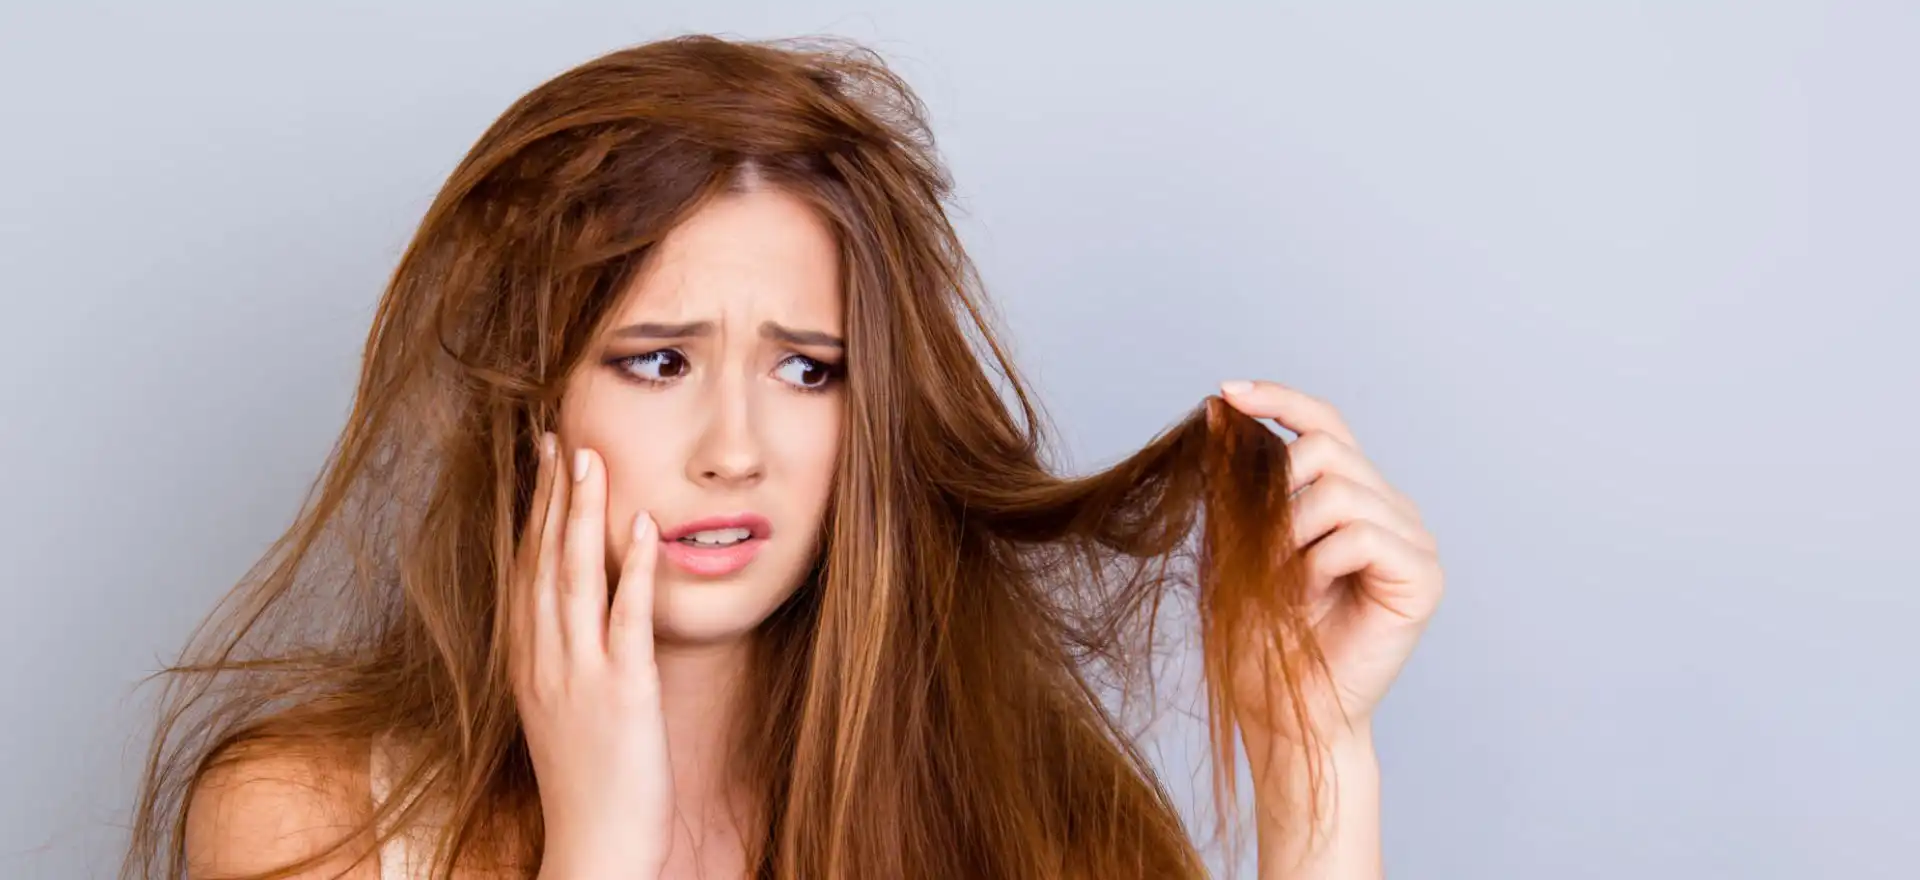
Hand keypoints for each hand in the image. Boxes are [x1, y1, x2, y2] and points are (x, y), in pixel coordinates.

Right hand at [509, 433, 672, 878]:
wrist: (594, 847)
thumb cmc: (586, 779)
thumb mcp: (559, 706)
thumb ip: (562, 653)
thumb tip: (569, 607)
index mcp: (527, 661)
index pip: (524, 568)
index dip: (531, 509)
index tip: (540, 458)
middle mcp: (544, 660)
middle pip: (541, 560)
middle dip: (550, 493)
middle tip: (558, 433)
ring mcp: (580, 676)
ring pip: (574, 578)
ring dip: (582, 514)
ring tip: (590, 458)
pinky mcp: (624, 694)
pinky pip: (627, 621)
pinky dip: (633, 571)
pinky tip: (643, 529)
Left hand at [1218, 380, 1444, 742]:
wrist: (1281, 711)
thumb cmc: (1258, 636)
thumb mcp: (1235, 544)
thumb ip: (1235, 481)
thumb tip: (1218, 407)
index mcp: (1350, 496)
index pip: (1324, 423)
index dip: (1279, 399)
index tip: (1228, 392)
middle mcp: (1388, 508)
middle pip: (1326, 449)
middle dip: (1276, 495)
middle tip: (1262, 554)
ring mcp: (1413, 539)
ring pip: (1339, 490)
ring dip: (1291, 537)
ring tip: (1286, 585)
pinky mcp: (1422, 576)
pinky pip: (1361, 534)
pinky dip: (1319, 563)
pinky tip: (1311, 596)